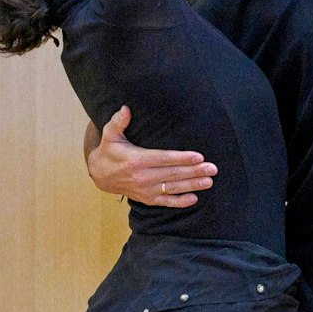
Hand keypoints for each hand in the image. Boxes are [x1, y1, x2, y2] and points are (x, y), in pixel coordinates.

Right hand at [89, 106, 214, 207]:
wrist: (99, 175)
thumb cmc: (109, 151)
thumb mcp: (110, 134)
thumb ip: (118, 122)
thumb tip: (125, 109)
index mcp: (137, 160)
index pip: (164, 159)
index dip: (182, 158)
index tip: (199, 156)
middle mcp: (143, 177)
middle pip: (173, 174)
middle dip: (194, 171)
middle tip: (212, 168)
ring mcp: (146, 190)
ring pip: (173, 188)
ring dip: (193, 185)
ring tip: (209, 181)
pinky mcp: (147, 199)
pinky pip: (166, 202)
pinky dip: (180, 201)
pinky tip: (194, 198)